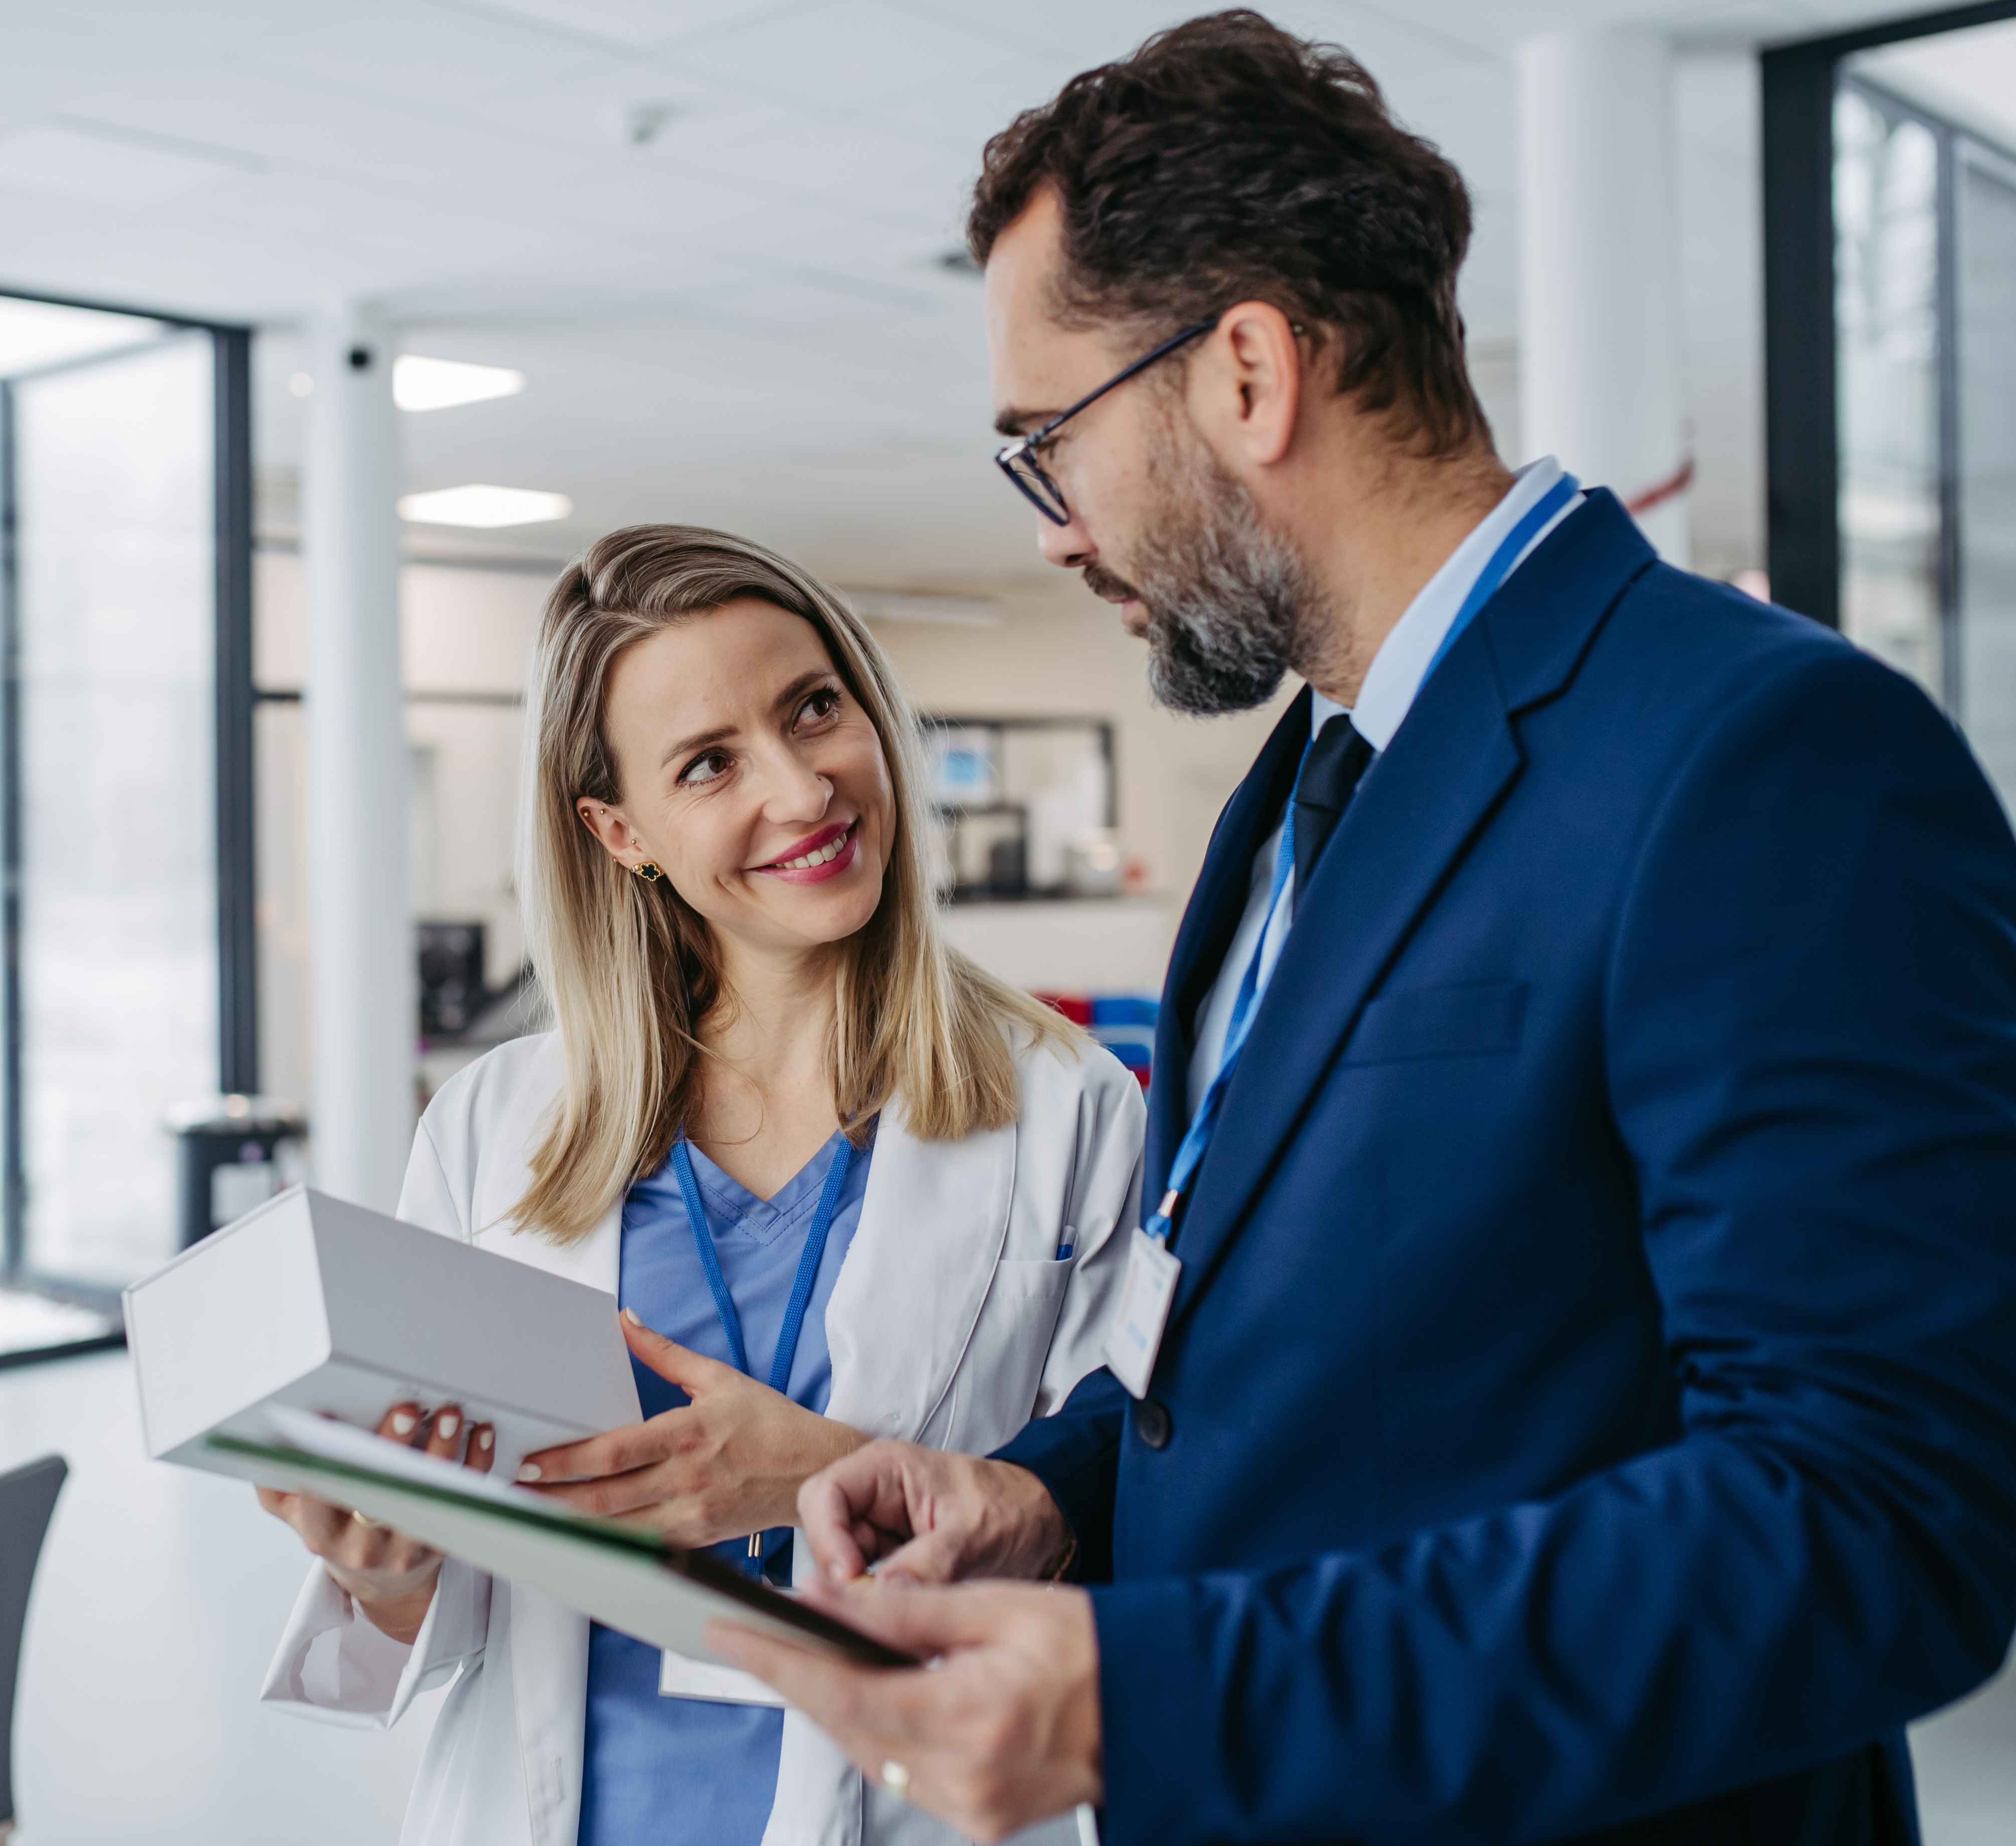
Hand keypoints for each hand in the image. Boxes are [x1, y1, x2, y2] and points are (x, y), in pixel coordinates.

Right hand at [256, 1402, 493, 1644]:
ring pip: (428, 1498)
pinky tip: (481, 1433)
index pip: (319, 1500)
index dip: (324, 1465)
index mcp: (323, 1535)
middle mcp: (365, 1547)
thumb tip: (265, 1442)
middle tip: (407, 1410)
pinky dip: (476, 1464)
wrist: (381, 1580)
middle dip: (393, 1451)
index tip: (328, 1421)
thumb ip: (279, 1484)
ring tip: (451, 1414)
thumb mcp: (300, 1514)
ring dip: (443, 1454)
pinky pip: (464, 1499)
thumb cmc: (339, 1530)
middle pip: (380, 1498)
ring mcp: (408, 1547)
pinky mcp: (444, 1541)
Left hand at [516, 1311, 865, 1545]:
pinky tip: (578, 1540)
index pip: (615, 1452)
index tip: (532, 1461)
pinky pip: (641, 1548)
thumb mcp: (718, 1377)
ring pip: (617, 1529)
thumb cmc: (768, 1422)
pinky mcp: (696, 1538)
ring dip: (571, 1525)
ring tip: (531, 1517)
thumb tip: (625, 1320)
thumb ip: (664, 1352)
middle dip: (553, 1497)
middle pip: (605, 1497)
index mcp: (689, 1434)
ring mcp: (691, 1514)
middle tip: (513, 1492)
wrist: (813, 1469)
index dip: (568, 1460)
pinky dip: (606, 1546)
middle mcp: (687, 1478)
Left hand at [709, 1576, 1101, 1842]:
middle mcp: (965, 1777)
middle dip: (795, 1678)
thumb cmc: (1093, 1647)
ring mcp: (971, 1809)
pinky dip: (874, 1730)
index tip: (730, 1632)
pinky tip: (862, 1694)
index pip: (844, 1690)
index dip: (778, 1660)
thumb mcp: (1002, 1606)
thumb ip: (914, 1609)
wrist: (1159, 1708)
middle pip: (847, 1727)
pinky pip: (901, 1774)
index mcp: (971, 1716)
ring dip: (832, 1704)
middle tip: (753, 1633)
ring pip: (868, 1754)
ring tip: (799, 1654)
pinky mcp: (978, 1820)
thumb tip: (835, 1601)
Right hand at [799, 1440, 1073, 1584]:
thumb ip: (927, 1564)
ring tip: (898, 1607)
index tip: (849, 1578)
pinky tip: (903, 1610)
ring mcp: (880, 1527)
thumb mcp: (972, 1536)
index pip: (825, 1495)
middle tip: (871, 1601)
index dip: (826, 1538)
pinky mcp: (890, 1556)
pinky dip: (879, 1600)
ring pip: (842, 1565)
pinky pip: (866, 1583)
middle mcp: (874, 1495)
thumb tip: (880, 1596)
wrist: (1042, 1521)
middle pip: (824, 1533)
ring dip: (862, 1591)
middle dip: (843, 1571)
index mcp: (886, 1468)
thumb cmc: (1012, 1508)